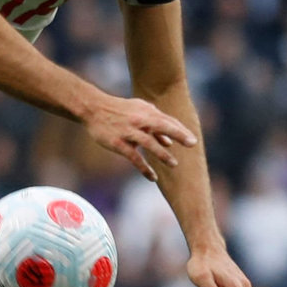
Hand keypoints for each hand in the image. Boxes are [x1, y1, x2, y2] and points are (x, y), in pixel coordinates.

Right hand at [82, 93, 196, 182]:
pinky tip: (153, 177)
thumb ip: (154, 124)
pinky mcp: (118, 143)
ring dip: (162, 154)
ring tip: (174, 164)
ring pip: (149, 143)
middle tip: (192, 144)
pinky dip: (144, 168)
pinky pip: (134, 157)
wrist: (94, 109)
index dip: (180, 131)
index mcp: (146, 112)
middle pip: (162, 126)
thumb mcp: (139, 111)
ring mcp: (128, 132)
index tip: (192, 141)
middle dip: (178, 134)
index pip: (167, 121)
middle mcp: (139, 120)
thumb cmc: (120, 111)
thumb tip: (168, 142)